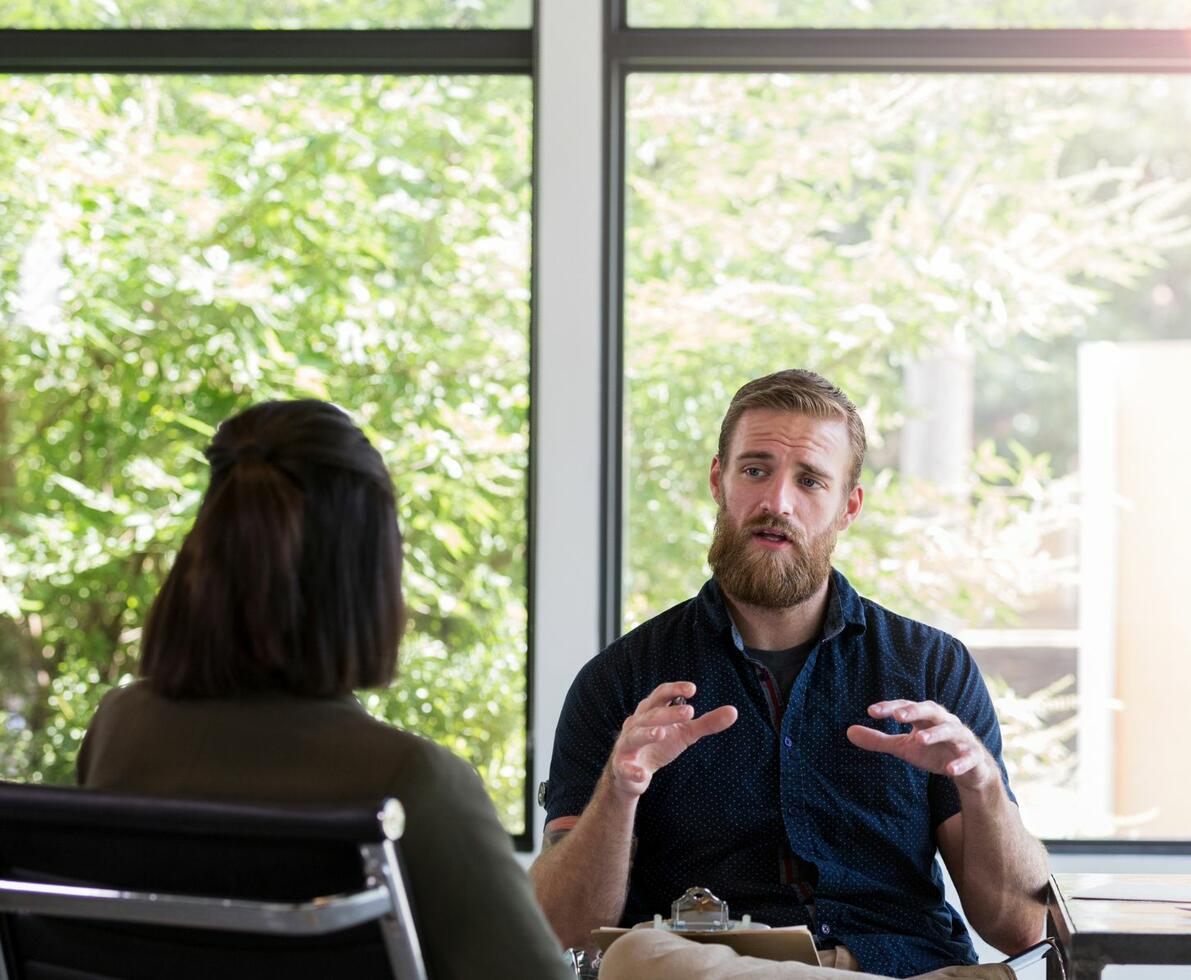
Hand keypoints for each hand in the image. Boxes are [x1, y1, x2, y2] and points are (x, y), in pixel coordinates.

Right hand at [607, 681, 737, 799]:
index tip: (693, 689)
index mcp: (650, 711)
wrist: (631, 774)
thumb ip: (707, 723)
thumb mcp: (685, 733)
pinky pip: (626, 768)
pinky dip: (633, 771)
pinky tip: (643, 775)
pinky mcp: (622, 767)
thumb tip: (734, 711)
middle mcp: (636, 724)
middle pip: (650, 714)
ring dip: (646, 734)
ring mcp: (627, 745)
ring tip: (661, 733)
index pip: (660, 695)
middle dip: (668, 713)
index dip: (674, 689)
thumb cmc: (659, 746)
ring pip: (635, 736)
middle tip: (691, 712)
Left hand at [846, 699, 997, 792]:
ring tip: (920, 739)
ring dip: (936, 734)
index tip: (871, 711)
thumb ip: (879, 740)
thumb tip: (848, 732)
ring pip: (951, 731)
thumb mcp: (904, 747)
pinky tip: (950, 770)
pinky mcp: (975, 757)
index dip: (891, 707)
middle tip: (898, 715)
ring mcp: (962, 739)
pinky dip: (961, 762)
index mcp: (926, 718)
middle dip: (915, 711)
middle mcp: (945, 723)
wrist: (970, 771)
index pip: (907, 707)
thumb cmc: (934, 752)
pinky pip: (969, 757)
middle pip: (931, 710)